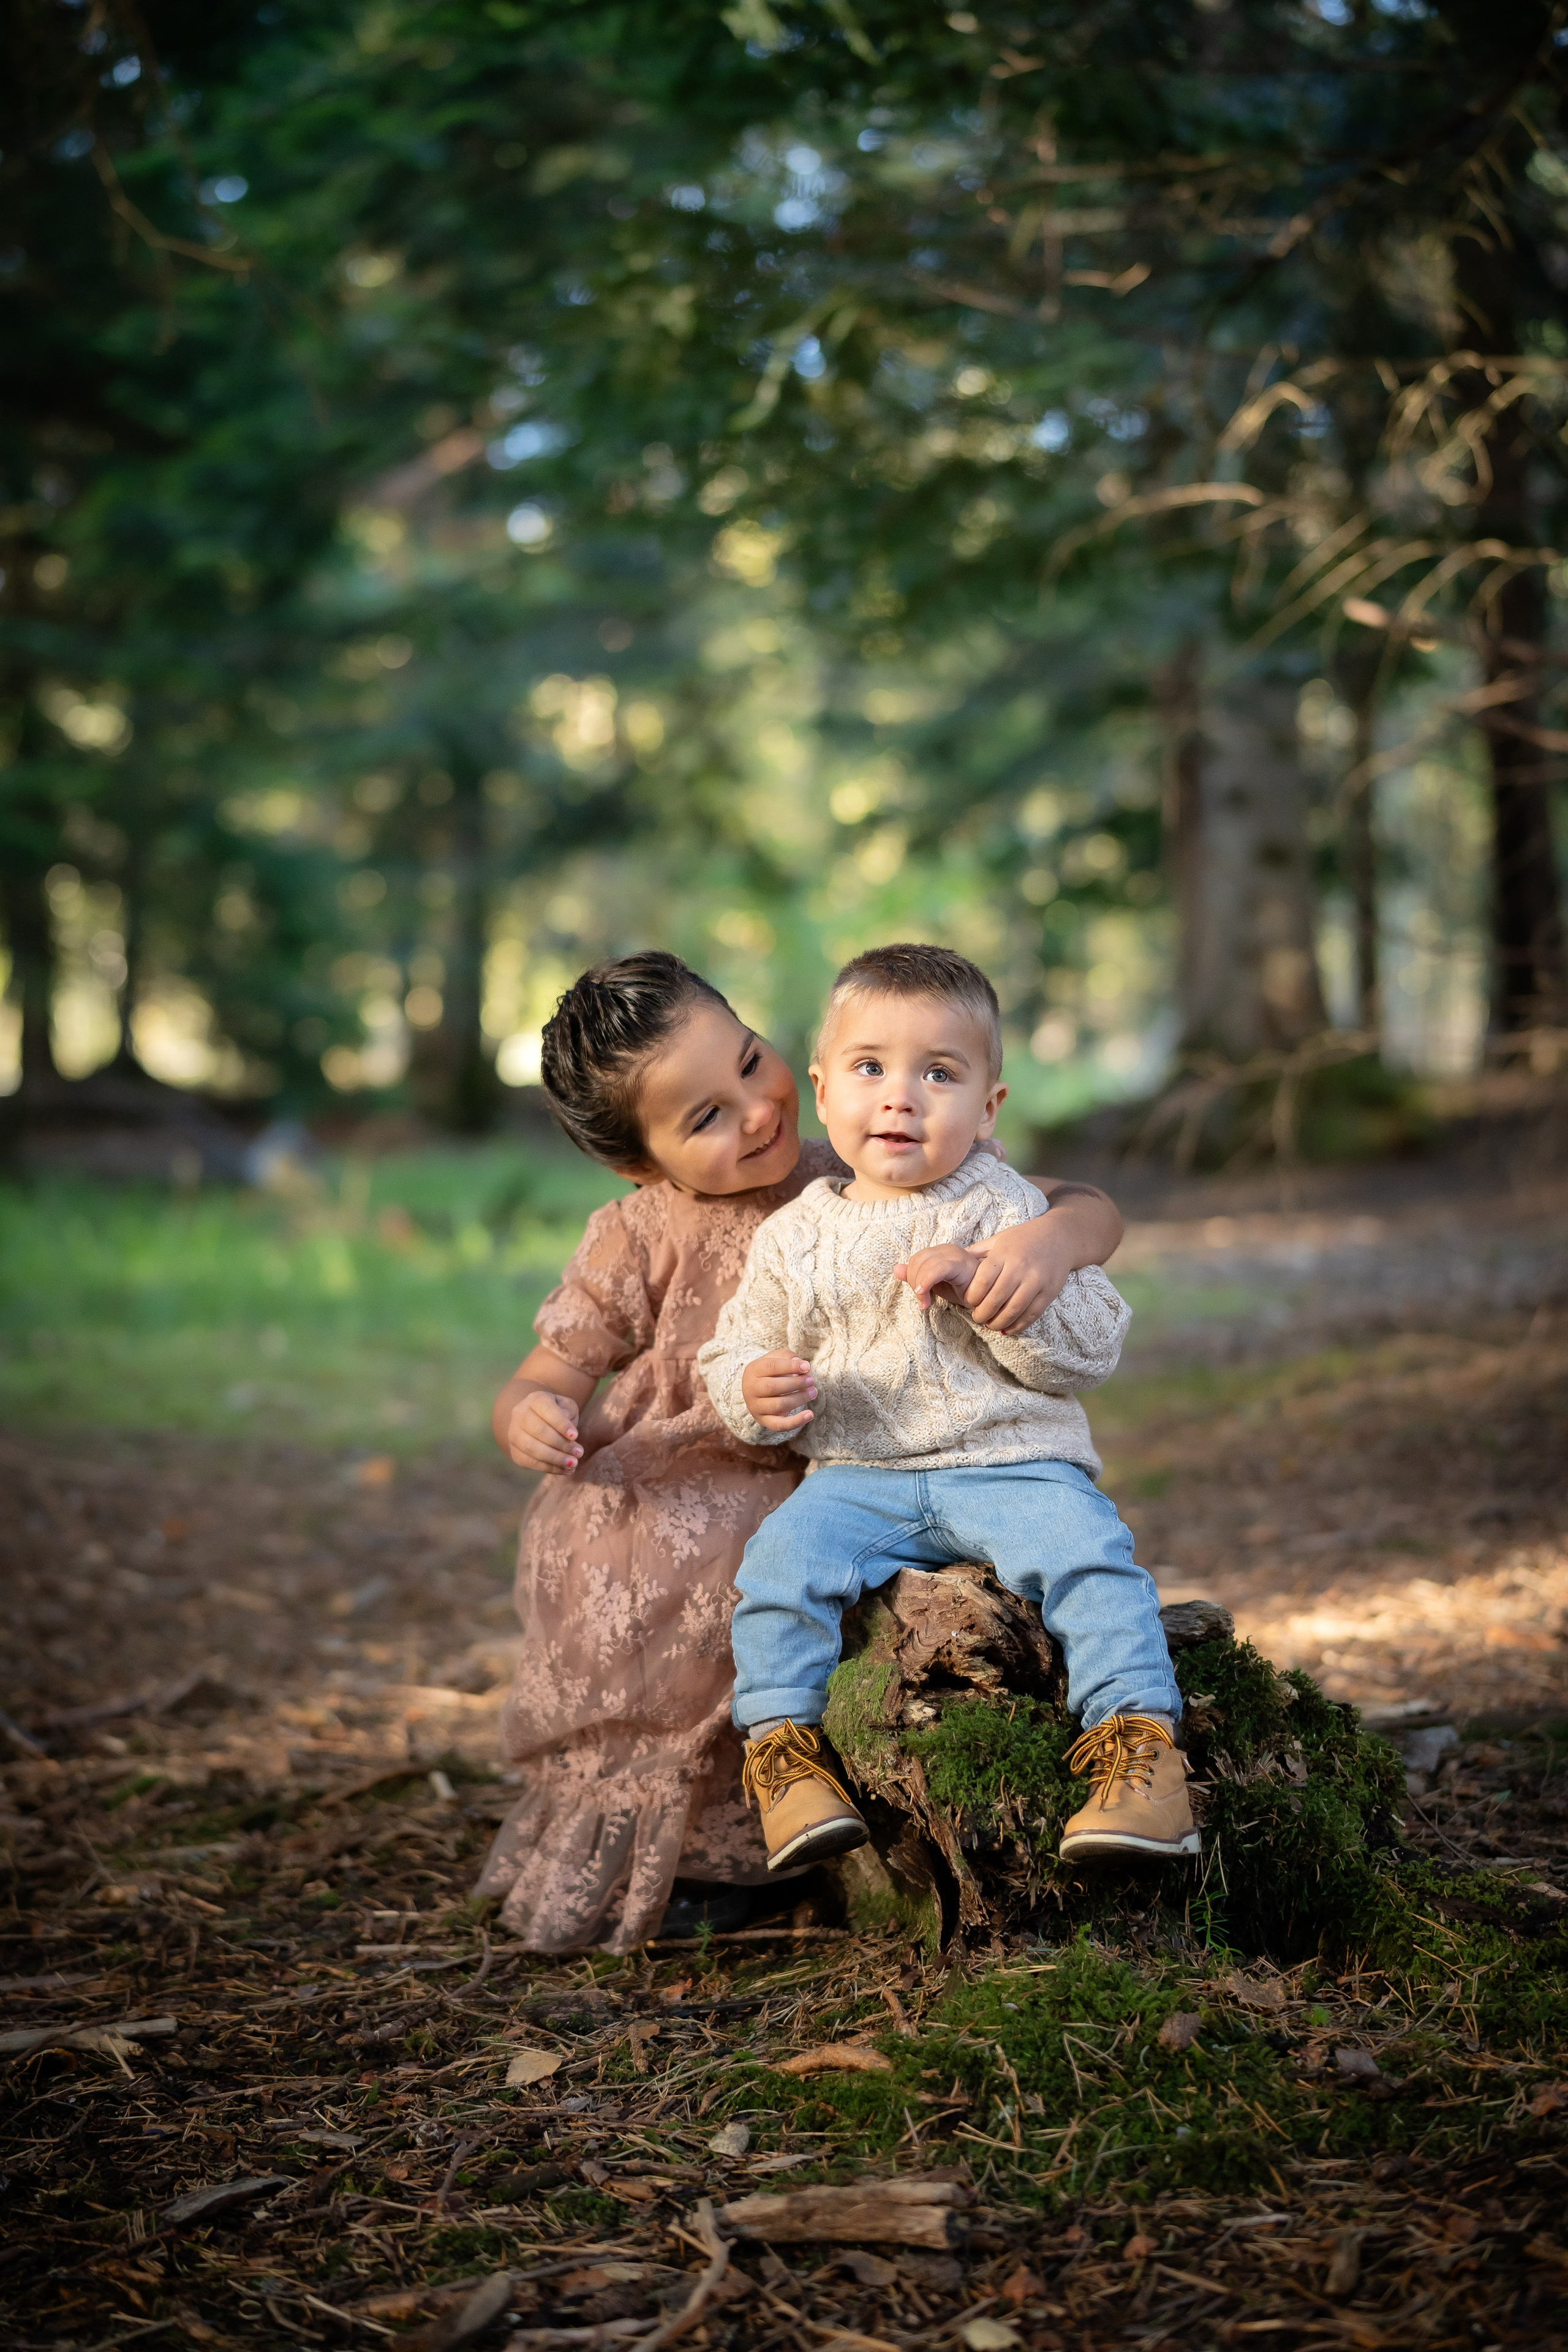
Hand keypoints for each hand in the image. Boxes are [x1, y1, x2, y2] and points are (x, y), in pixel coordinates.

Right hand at [506, 1389, 584, 1473]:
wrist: (536, 1420)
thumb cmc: (557, 1413)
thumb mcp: (566, 1406)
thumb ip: (568, 1412)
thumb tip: (567, 1431)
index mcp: (535, 1399)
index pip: (547, 1409)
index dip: (561, 1423)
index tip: (576, 1436)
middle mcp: (520, 1414)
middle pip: (538, 1430)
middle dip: (561, 1444)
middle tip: (579, 1453)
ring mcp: (514, 1434)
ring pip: (532, 1448)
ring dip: (555, 1458)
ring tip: (573, 1463)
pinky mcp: (515, 1452)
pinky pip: (531, 1462)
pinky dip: (549, 1468)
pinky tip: (565, 1470)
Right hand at [741, 1350, 816, 1432]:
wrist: (757, 1390)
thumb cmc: (771, 1371)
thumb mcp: (776, 1358)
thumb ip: (787, 1356)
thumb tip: (801, 1364)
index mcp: (753, 1370)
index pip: (771, 1367)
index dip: (790, 1367)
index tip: (807, 1367)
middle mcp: (751, 1389)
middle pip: (773, 1387)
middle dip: (796, 1383)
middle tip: (811, 1380)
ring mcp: (756, 1407)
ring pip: (778, 1405)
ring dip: (799, 1399)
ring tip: (813, 1392)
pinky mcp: (764, 1421)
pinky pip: (779, 1425)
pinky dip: (796, 1422)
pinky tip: (810, 1415)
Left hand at [896, 1244, 983, 1311]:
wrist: (988, 1298)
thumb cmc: (964, 1290)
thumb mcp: (935, 1285)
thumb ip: (916, 1277)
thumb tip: (896, 1269)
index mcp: (940, 1252)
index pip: (916, 1259)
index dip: (911, 1278)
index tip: (919, 1297)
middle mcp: (947, 1249)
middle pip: (917, 1260)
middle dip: (914, 1283)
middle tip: (922, 1302)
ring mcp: (955, 1254)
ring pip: (925, 1264)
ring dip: (920, 1286)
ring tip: (925, 1303)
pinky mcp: (962, 1263)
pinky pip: (938, 1268)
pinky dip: (927, 1281)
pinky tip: (925, 1295)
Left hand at [960, 1222, 1075, 1332]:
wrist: (1061, 1237)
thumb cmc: (1025, 1238)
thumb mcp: (1000, 1238)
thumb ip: (978, 1251)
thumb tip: (953, 1262)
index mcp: (1004, 1254)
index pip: (983, 1280)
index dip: (972, 1296)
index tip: (968, 1302)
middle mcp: (1020, 1268)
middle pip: (996, 1299)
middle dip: (982, 1313)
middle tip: (977, 1317)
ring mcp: (1036, 1281)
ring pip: (1013, 1310)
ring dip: (998, 1322)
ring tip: (990, 1325)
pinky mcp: (1049, 1292)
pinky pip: (1032, 1314)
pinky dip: (1018, 1326)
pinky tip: (1008, 1329)